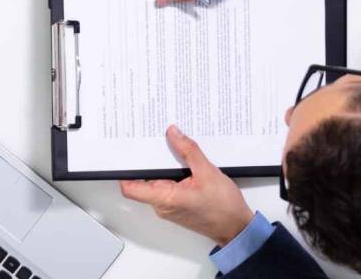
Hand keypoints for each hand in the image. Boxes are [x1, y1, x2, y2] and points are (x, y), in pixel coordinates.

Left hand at [120, 125, 255, 245]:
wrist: (236, 227)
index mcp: (165, 199)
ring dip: (160, 167)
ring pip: (155, 184)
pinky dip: (170, 174)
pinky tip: (180, 163)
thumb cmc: (224, 208)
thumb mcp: (207, 172)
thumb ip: (188, 151)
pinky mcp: (176, 205)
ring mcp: (169, 206)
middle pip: (142, 182)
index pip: (131, 188)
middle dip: (146, 162)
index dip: (124, 171)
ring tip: (169, 149)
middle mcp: (162, 205)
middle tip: (151, 142)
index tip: (127, 154)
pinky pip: (166, 187)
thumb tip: (173, 134)